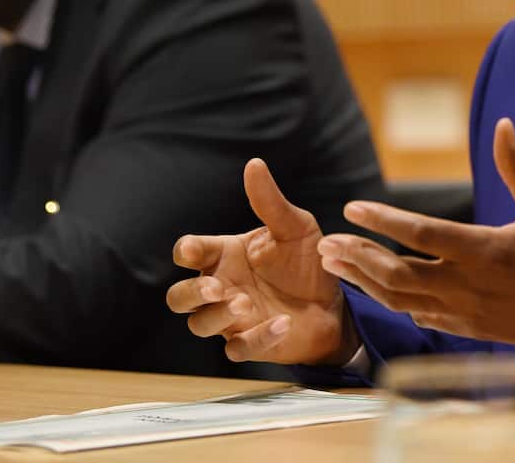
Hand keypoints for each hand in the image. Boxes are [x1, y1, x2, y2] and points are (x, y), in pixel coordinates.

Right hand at [166, 158, 355, 364]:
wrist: (335, 299)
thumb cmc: (307, 260)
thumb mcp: (295, 227)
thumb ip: (271, 202)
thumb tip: (254, 164)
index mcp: (225, 255)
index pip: (190, 251)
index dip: (187, 251)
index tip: (193, 251)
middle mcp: (222, 287)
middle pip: (179, 296)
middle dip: (191, 292)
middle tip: (217, 287)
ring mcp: (233, 319)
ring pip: (200, 324)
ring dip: (218, 316)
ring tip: (245, 304)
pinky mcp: (252, 343)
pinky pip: (239, 349)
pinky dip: (257, 338)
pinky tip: (282, 323)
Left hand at [317, 118, 514, 368]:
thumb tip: (503, 124)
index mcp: (489, 252)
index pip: (423, 234)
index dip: (384, 221)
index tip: (352, 207)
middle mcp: (470, 287)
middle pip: (397, 274)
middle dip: (357, 257)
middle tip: (326, 242)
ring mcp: (467, 314)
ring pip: (401, 301)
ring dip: (364, 281)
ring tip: (336, 264)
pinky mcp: (471, 331)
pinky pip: (420, 318)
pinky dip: (392, 302)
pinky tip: (377, 289)